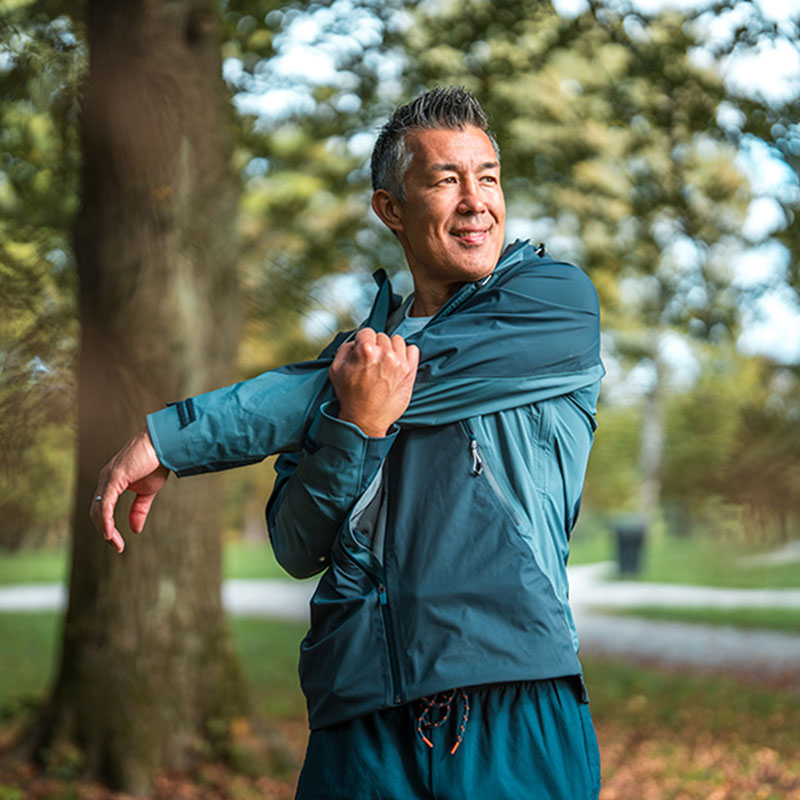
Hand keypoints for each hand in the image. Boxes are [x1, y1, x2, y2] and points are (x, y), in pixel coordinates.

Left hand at [89, 429, 168, 552]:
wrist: (163, 444)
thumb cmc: (156, 462)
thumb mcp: (148, 492)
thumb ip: (139, 509)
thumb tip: (135, 530)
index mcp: (111, 483)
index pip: (103, 510)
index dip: (107, 528)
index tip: (117, 544)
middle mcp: (105, 480)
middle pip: (96, 512)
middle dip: (105, 532)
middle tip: (117, 547)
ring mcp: (107, 478)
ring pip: (99, 509)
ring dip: (105, 529)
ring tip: (114, 543)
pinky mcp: (114, 477)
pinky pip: (106, 503)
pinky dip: (106, 519)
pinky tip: (109, 532)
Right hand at [329, 328, 419, 436]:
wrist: (365, 419)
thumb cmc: (350, 397)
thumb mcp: (335, 369)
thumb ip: (345, 349)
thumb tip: (355, 342)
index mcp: (366, 350)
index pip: (367, 332)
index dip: (362, 342)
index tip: (362, 351)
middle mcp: (384, 354)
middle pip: (382, 336)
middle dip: (376, 346)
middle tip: (372, 362)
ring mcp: (399, 363)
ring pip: (398, 341)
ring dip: (391, 348)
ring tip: (384, 362)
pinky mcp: (409, 372)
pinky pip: (413, 350)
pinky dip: (406, 353)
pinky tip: (398, 363)